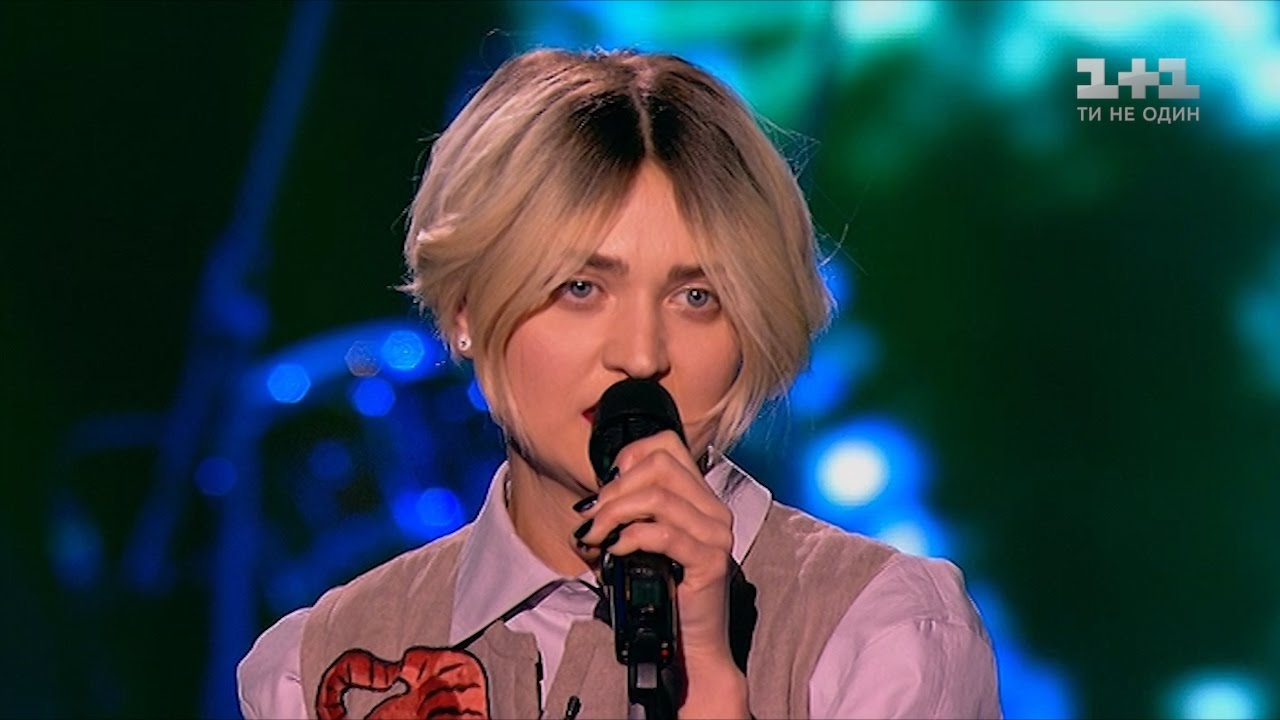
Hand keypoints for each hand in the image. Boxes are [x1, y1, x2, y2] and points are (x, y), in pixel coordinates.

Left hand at [573, 431, 747, 716]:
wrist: (691, 646)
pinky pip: (664, 534)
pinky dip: (632, 537)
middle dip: (615, 488)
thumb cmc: (663, 594)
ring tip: (595, 535)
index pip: (668, 445)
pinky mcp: (710, 561)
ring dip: (615, 513)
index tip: (605, 488)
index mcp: (701, 498)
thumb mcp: (640, 545)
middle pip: (659, 466)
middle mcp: (714, 510)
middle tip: (593, 518)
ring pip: (658, 497)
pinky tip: (616, 550)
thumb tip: (586, 508)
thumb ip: (622, 517)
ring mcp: (716, 534)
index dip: (630, 456)